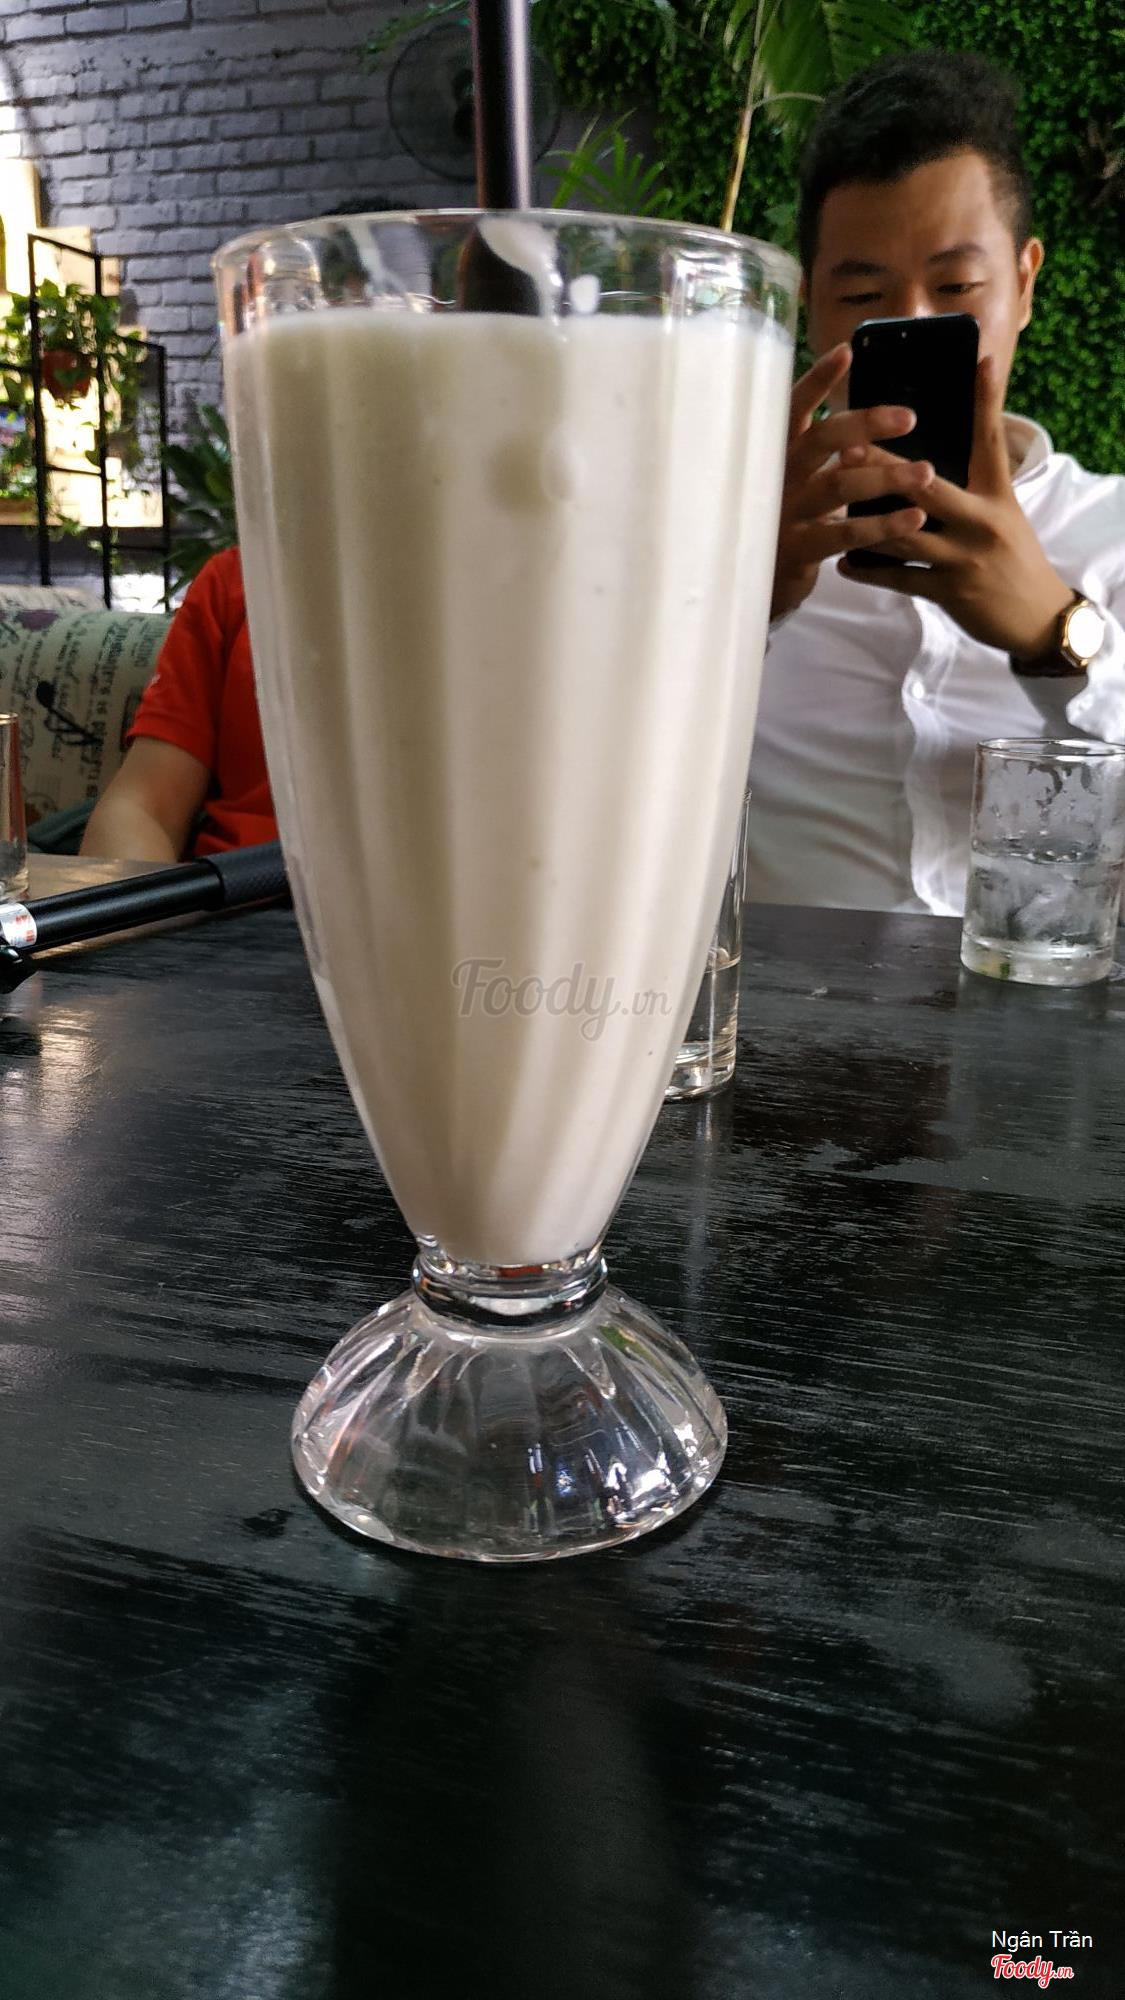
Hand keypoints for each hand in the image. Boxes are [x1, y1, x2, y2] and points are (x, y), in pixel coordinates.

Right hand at [771, 343, 935, 621]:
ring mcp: (785, 512)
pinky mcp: (798, 549)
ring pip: (839, 486)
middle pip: (821, 440)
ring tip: (927, 472)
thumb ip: (822, 454)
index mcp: (778, 451)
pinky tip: (915, 518)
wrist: (753, 582)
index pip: (793, 407)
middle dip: (866, 424)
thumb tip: (870, 424)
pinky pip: (845, 534)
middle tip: (910, 418)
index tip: (847, 352)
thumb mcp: (796, 481)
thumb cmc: (787, 520)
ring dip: (886, 477)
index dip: (817, 379)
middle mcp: (777, 476)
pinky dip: (882, 526)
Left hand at [837, 354, 1074, 657]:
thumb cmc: (1012, 556)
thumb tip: (931, 454)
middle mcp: (981, 521)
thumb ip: (973, 482)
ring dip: (866, 519)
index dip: (986, 400)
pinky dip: (871, 571)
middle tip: (850, 446)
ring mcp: (964, 559)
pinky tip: (844, 563)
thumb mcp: (1003, 512)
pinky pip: (901, 579)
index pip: (991, 439)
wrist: (1035, 616)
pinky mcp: (949, 592)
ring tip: (832, 500)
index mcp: (998, 494)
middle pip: (927, 487)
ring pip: (904, 535)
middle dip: (886, 467)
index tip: (980, 362)